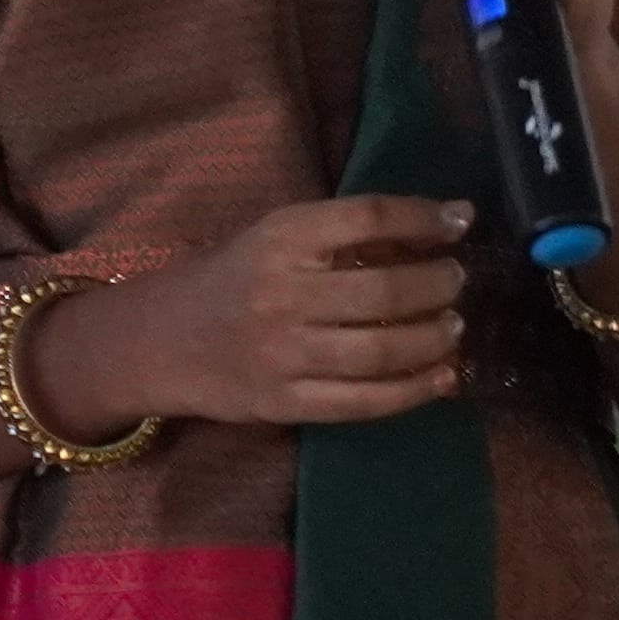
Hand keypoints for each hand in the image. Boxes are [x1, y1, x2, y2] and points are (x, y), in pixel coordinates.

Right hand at [27, 194, 471, 434]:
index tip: (459, 221)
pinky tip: (442, 377)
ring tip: (452, 327)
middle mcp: (279, 293)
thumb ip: (345, 232)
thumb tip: (446, 220)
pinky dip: (415, 390)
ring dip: (433, 338)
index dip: (423, 217)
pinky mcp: (284, 402)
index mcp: (277, 239)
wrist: (159, 340)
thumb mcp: (275, 238)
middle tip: (455, 282)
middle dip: (438, 285)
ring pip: (381, 350)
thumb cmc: (230, 280)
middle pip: (383, 289)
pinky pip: (365, 402)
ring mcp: (281, 354)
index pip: (367, 217)